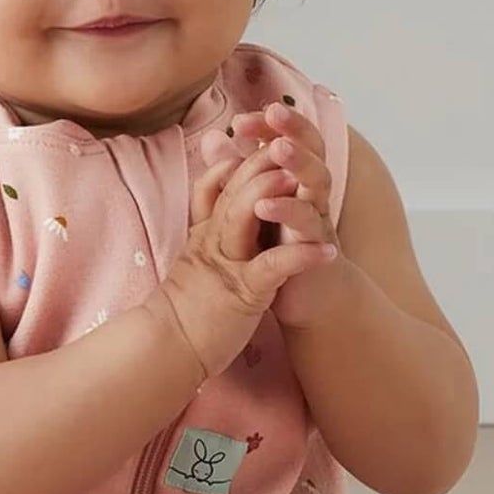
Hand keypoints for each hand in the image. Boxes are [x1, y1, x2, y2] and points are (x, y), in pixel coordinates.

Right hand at [155, 131, 339, 378]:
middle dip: (261, 163)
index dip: (239, 161)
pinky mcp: (241, 293)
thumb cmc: (183, 315)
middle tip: (288, 144)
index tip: (261, 143)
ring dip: (274, 194)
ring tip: (302, 180)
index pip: (217, 185)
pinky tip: (328, 252)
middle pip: (233, 190)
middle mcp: (212, 242)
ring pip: (244, 215)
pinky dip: (302, 256)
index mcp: (204, 235)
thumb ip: (201, 238)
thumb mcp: (190, 265)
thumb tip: (212, 220)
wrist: (164, 351)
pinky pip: (273, 267)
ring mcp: (225, 264)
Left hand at [200, 100, 344, 330]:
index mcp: (295, 178)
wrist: (310, 296)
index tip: (240, 119)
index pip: (287, 137)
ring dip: (299, 161)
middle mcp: (311, 190)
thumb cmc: (279, 248)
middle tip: (274, 110)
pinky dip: (290, 211)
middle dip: (293, 127)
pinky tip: (266, 204)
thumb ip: (235, 172)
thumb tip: (211, 139)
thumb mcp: (253, 206)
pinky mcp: (317, 246)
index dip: (267, 125)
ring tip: (277, 148)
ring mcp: (317, 215)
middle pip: (312, 147)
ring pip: (318, 179)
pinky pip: (308, 223)